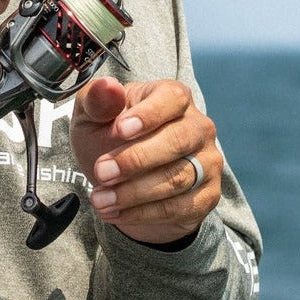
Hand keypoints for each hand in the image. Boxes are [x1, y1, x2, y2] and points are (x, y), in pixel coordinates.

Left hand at [70, 77, 220, 244]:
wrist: (121, 180)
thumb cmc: (107, 136)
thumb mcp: (92, 116)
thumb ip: (97, 100)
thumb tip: (107, 86)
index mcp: (173, 96)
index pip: (172, 98)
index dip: (148, 114)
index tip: (119, 130)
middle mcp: (198, 127)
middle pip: (177, 141)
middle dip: (135, 159)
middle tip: (100, 172)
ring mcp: (207, 162)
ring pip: (177, 178)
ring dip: (134, 192)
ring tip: (99, 199)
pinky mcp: (207, 195)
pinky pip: (179, 206)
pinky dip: (142, 213)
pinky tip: (114, 212)